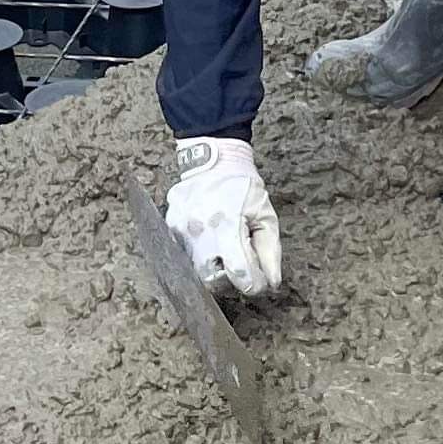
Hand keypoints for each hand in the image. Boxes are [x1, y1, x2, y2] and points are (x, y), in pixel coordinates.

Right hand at [169, 136, 281, 297]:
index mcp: (227, 225)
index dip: (255, 284)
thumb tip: (272, 282)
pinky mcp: (170, 228)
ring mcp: (181, 230)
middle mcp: (200, 231)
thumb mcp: (265, 214)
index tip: (261, 281)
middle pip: (213, 281)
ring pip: (196, 271)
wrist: (213, 159)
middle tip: (241, 264)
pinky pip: (184, 255)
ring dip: (214, 269)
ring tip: (225, 250)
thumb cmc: (242, 186)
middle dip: (231, 280)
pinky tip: (210, 240)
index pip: (241, 274)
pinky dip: (200, 256)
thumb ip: (270, 251)